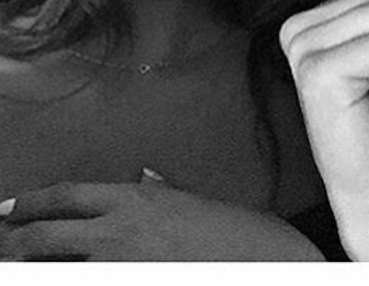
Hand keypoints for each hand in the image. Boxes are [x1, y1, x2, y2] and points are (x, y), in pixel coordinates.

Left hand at [0, 180, 321, 260]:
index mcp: (134, 199)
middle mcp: (119, 230)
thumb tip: (142, 179)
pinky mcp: (133, 285)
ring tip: (25, 266)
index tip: (10, 210)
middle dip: (16, 243)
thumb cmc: (228, 230)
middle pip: (46, 236)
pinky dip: (71, 278)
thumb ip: (158, 193)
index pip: (66, 197)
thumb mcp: (190, 201)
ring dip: (36, 267)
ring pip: (56, 268)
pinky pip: (87, 284)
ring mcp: (121, 265)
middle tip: (5, 246)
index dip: (30, 203)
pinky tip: (66, 276)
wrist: (258, 259)